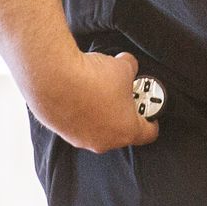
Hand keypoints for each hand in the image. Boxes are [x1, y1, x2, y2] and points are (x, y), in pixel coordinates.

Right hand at [31, 50, 159, 153]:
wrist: (54, 79)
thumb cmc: (92, 79)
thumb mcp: (123, 67)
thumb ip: (130, 69)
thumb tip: (127, 64)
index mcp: (126, 131)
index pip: (148, 134)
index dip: (152, 121)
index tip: (151, 113)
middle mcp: (104, 141)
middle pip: (121, 131)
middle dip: (123, 112)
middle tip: (122, 94)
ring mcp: (81, 139)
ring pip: (97, 128)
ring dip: (100, 112)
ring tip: (97, 90)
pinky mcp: (61, 132)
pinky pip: (77, 123)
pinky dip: (80, 110)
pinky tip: (78, 91)